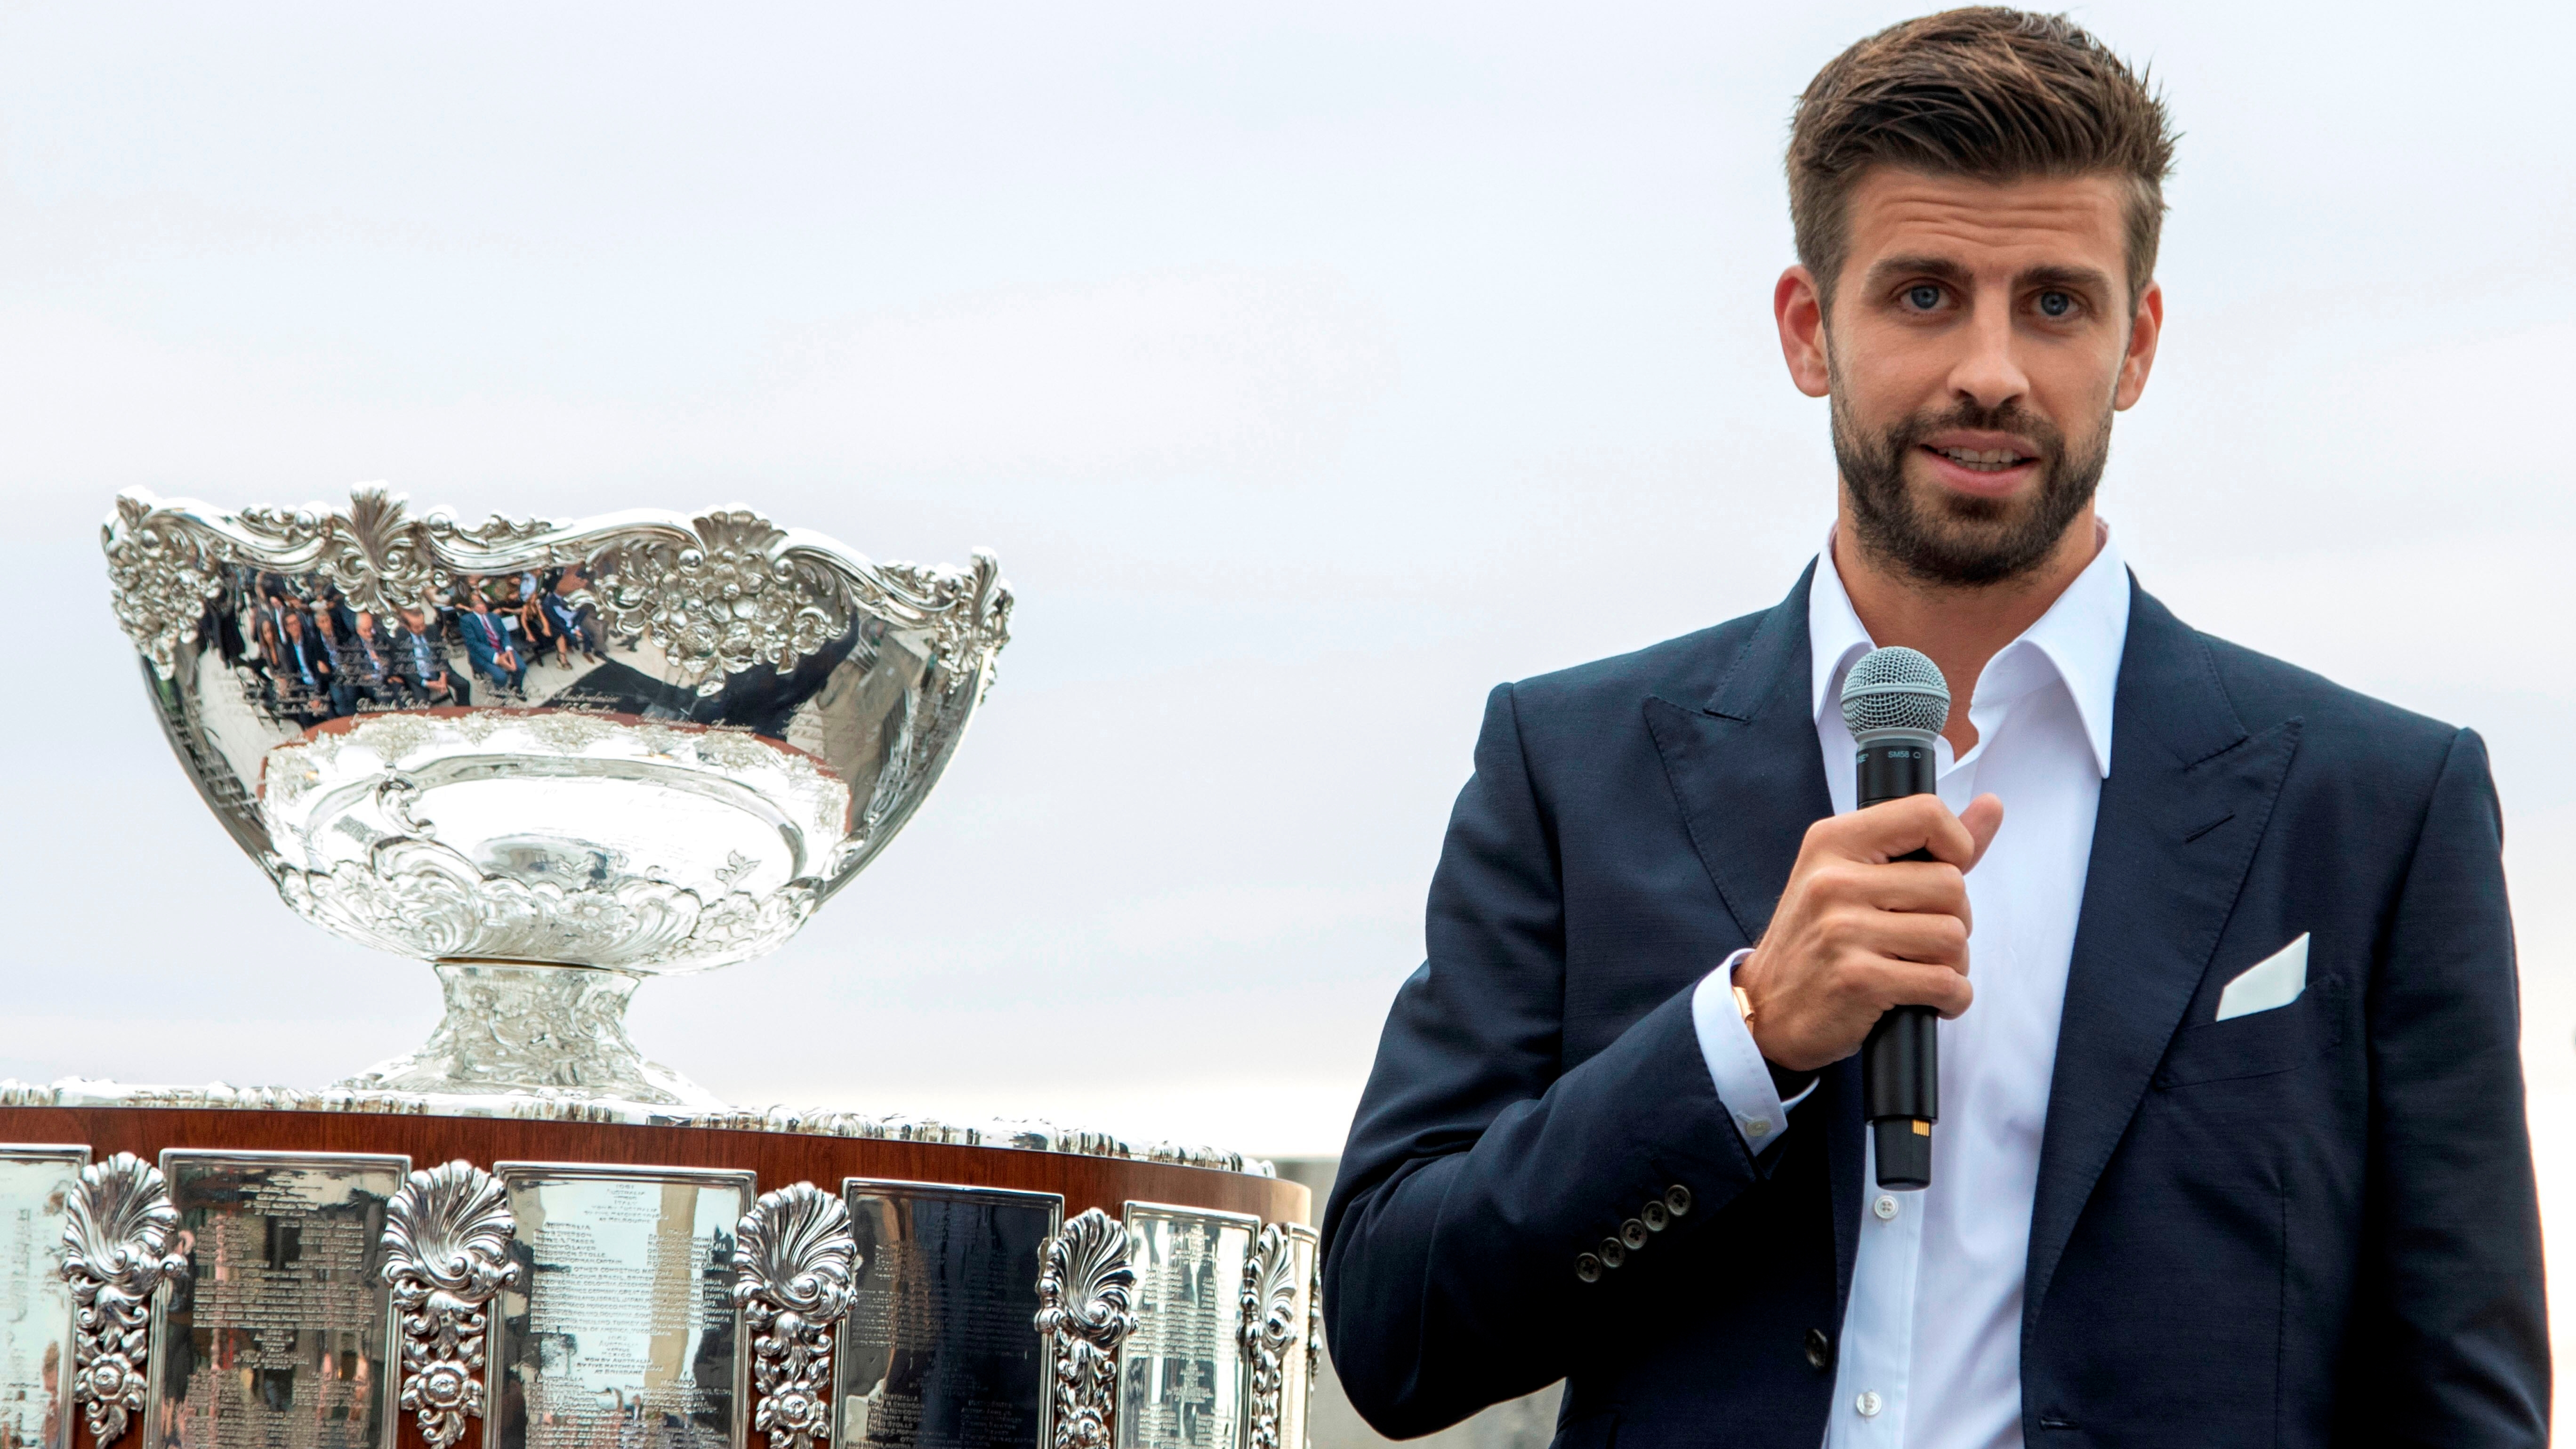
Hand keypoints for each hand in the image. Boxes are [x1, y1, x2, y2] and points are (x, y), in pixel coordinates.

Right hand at [1732, 793, 2003, 1072]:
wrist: (1765, 1009)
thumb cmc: (1817, 940)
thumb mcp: (1854, 877)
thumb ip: (1926, 845)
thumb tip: (1992, 806)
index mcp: (1832, 842)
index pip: (1925, 814)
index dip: (1957, 844)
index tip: (1944, 873)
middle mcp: (1833, 881)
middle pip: (1951, 885)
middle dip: (1954, 919)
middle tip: (1923, 938)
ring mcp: (1843, 930)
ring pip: (1953, 936)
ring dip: (1953, 963)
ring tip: (1921, 969)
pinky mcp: (1858, 979)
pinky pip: (1945, 983)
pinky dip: (1951, 997)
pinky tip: (1928, 999)